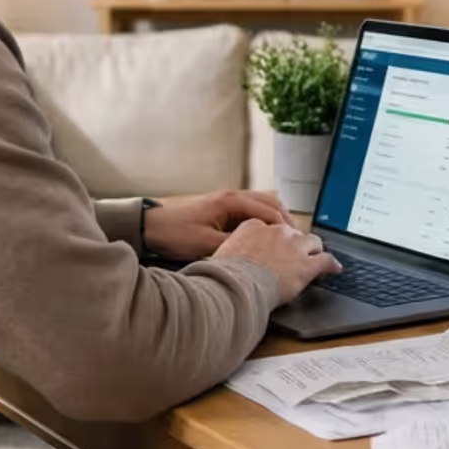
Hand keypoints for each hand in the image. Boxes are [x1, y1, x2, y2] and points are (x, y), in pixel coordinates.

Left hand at [144, 189, 292, 260]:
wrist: (150, 224)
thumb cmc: (175, 232)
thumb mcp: (207, 245)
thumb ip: (236, 246)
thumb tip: (260, 253)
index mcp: (232, 201)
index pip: (271, 211)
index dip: (286, 228)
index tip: (297, 243)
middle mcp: (232, 195)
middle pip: (272, 202)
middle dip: (287, 221)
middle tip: (299, 240)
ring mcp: (227, 199)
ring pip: (263, 204)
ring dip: (276, 218)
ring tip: (286, 238)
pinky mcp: (221, 207)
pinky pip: (251, 209)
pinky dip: (264, 219)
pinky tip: (265, 235)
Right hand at [214, 220, 342, 304]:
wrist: (235, 286)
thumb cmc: (224, 275)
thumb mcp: (222, 254)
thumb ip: (231, 251)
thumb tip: (225, 260)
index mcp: (254, 226)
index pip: (271, 228)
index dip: (276, 239)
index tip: (275, 246)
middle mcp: (277, 232)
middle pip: (293, 233)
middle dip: (296, 243)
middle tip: (295, 255)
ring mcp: (294, 247)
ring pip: (313, 243)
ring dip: (313, 250)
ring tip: (315, 258)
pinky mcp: (307, 265)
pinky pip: (326, 260)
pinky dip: (331, 264)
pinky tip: (334, 268)